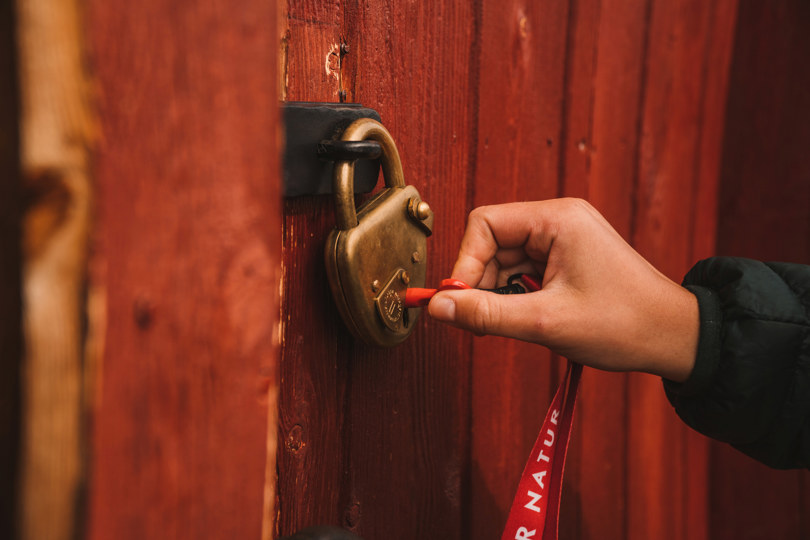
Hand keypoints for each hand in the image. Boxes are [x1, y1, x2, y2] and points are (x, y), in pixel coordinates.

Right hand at [428, 198, 698, 381]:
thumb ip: (486, 314)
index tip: (458, 301)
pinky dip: (514, 295)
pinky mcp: (567, 258)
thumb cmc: (624, 323)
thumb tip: (437, 307)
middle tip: (478, 321)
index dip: (465, 263)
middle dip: (480, 282)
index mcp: (557, 219)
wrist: (676, 338)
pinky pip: (523, 271)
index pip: (484, 224)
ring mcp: (564, 238)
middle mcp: (559, 220)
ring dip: (497, 292)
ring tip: (508, 324)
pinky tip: (524, 318)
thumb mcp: (546, 322)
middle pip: (491, 242)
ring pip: (505, 260)